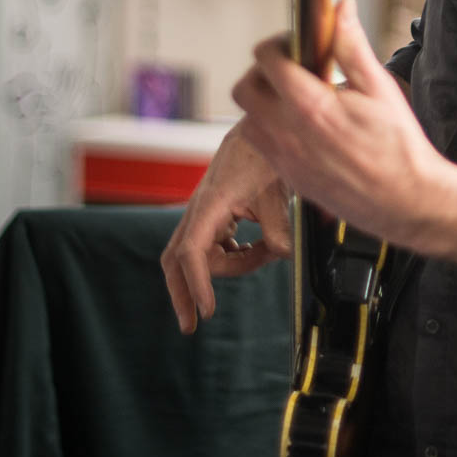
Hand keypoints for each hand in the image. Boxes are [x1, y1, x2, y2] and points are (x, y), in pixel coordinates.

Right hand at [160, 129, 291, 333]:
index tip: (208, 310)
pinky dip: (228, 257)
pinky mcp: (212, 214)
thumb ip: (279, 230)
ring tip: (258, 259)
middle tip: (192, 325)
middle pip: (176, 260)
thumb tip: (281, 257)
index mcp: (210, 206)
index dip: (198, 284)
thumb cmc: (264, 157)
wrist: (258, 132)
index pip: (192, 253)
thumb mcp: (277, 195)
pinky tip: (251, 252)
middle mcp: (199, 211)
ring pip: (195, 255)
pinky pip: (210, 246)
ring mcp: (203, 213)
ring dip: (219, 271)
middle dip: (182, 293)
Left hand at [231, 0, 450, 253]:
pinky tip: (302, 126)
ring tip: (296, 98)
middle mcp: (288, 133)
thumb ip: (352, 45)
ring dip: (263, 103)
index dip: (280, 42)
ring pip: (247, 120)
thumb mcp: (379, 87)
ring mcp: (284, 158)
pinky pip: (262, 146)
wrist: (404, 200)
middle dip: (262, 72)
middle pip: (244, 89)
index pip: (267, 59)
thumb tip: (341, 10)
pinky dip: (271, 129)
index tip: (298, 43)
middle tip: (291, 69)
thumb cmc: (398, 147)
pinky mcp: (288, 177)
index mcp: (309, 105)